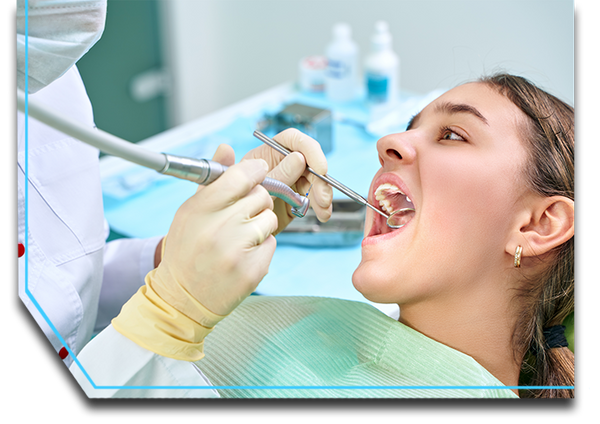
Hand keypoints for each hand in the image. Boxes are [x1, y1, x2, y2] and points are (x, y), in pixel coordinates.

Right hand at [153, 144, 277, 316]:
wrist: (181, 298)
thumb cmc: (186, 250)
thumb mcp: (190, 212)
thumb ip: (212, 181)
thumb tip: (227, 147)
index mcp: (199, 210)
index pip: (240, 176)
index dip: (255, 170)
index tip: (259, 171)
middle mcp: (218, 229)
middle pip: (260, 196)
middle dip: (256, 202)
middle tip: (241, 216)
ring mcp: (236, 251)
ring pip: (269, 219)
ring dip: (260, 226)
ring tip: (239, 239)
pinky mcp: (252, 270)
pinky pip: (272, 243)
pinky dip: (262, 247)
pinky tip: (243, 255)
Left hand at [243, 128, 332, 233]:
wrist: (232, 234)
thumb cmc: (233, 207)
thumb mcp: (253, 189)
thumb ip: (276, 174)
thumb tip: (299, 158)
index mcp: (265, 155)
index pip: (291, 140)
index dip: (309, 150)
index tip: (320, 168)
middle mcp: (279, 165)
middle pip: (308, 161)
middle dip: (320, 178)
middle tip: (322, 197)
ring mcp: (289, 181)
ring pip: (315, 179)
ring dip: (323, 193)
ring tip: (323, 210)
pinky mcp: (296, 199)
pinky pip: (314, 196)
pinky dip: (322, 205)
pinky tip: (323, 214)